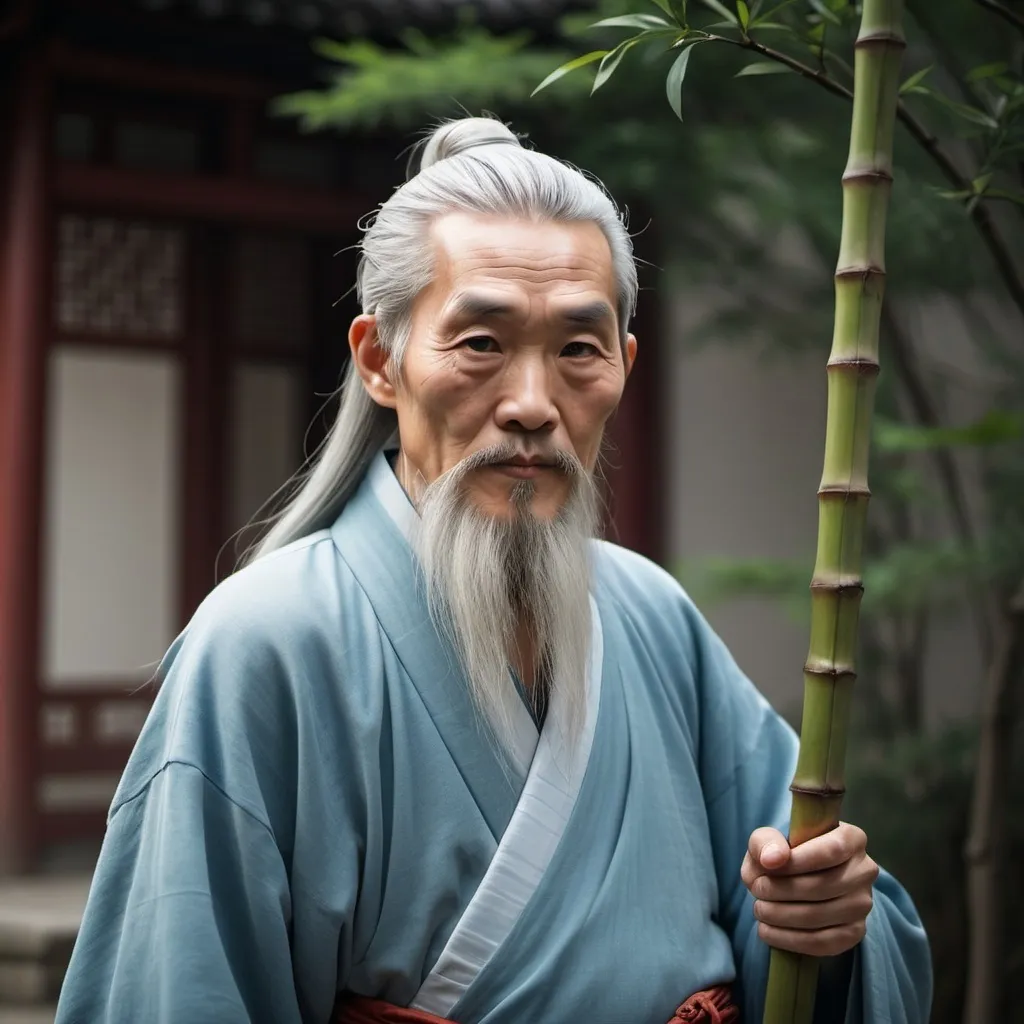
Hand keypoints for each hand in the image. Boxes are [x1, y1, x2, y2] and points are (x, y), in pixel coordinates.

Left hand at [740, 823, 878, 956]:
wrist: (796, 880)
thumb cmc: (783, 854)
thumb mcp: (768, 839)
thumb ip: (766, 842)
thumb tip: (772, 860)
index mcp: (851, 838)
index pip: (830, 851)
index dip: (796, 862)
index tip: (767, 866)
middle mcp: (864, 870)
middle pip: (823, 886)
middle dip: (781, 890)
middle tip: (757, 890)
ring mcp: (863, 904)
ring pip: (821, 916)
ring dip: (781, 916)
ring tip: (759, 909)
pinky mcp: (856, 932)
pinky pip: (823, 943)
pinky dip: (789, 939)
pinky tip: (767, 931)